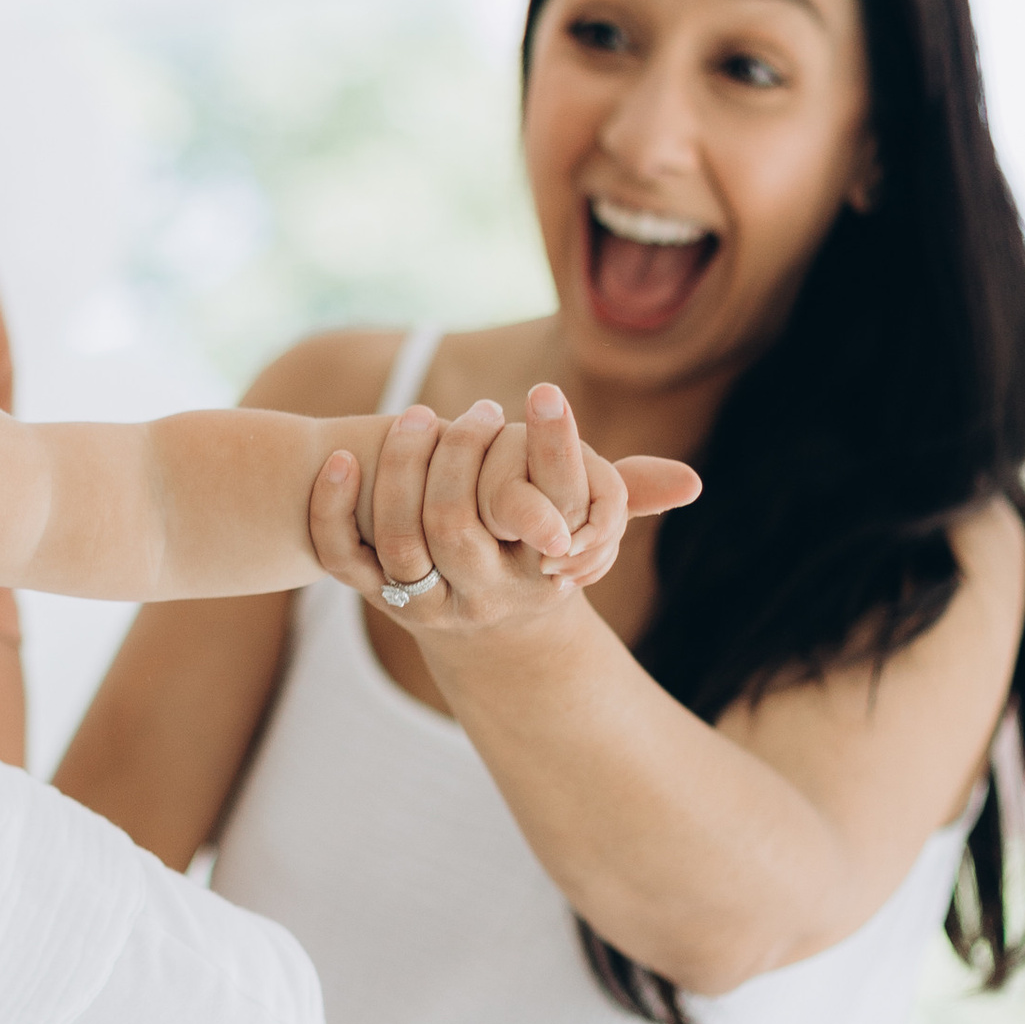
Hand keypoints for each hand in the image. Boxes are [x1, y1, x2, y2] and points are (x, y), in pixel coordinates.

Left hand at [311, 393, 696, 636]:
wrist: (474, 628)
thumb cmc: (534, 561)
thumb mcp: (580, 536)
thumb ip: (622, 496)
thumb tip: (694, 483)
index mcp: (529, 579)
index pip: (536, 516)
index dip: (544, 454)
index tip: (544, 395)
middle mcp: (472, 595)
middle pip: (452, 526)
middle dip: (458, 455)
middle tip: (477, 409)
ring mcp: (415, 596)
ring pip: (397, 538)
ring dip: (400, 469)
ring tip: (420, 415)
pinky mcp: (367, 587)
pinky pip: (338, 557)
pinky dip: (330, 508)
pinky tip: (340, 458)